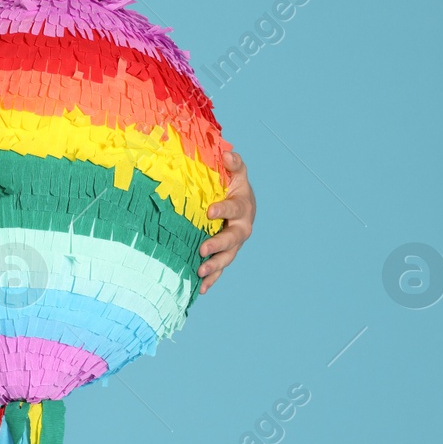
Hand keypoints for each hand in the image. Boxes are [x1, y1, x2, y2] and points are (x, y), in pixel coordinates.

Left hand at [198, 150, 253, 293]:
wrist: (240, 203)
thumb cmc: (233, 185)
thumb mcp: (235, 172)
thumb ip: (233, 164)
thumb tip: (228, 153)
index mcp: (243, 206)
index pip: (234, 208)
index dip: (223, 210)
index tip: (209, 211)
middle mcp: (241, 228)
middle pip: (233, 239)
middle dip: (218, 245)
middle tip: (203, 249)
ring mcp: (234, 243)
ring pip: (227, 257)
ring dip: (215, 266)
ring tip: (200, 272)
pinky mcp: (225, 253)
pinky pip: (220, 268)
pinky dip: (211, 279)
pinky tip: (200, 290)